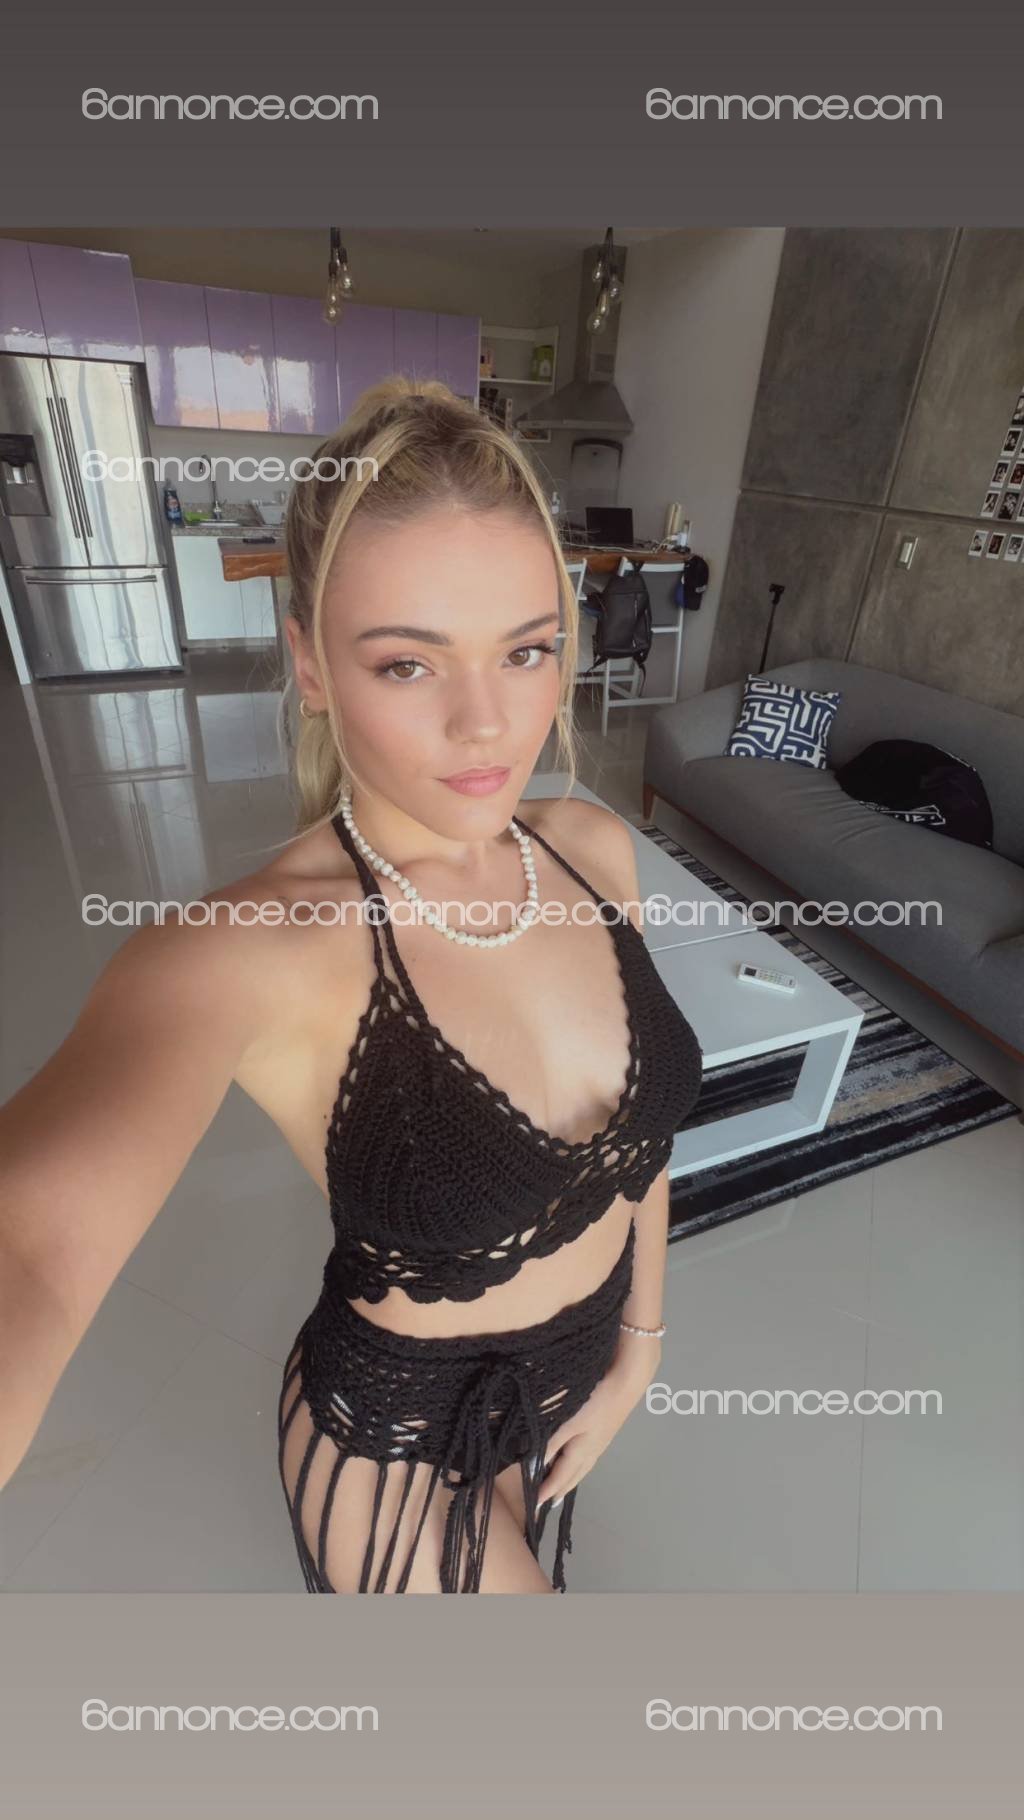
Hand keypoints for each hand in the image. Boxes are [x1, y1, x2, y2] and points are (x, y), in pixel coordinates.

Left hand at [536, 1338, 661, 1510]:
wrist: (626, 1383)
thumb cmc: (595, 1402)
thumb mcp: (569, 1423)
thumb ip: (551, 1445)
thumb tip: (533, 1468)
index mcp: (581, 1453)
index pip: (559, 1477)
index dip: (546, 1491)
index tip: (534, 1507)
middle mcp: (591, 1453)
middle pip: (572, 1477)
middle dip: (558, 1490)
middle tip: (546, 1505)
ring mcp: (599, 1444)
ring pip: (580, 1469)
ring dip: (568, 1481)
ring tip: (559, 1489)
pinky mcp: (602, 1434)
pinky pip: (585, 1459)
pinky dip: (575, 1468)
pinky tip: (574, 1462)